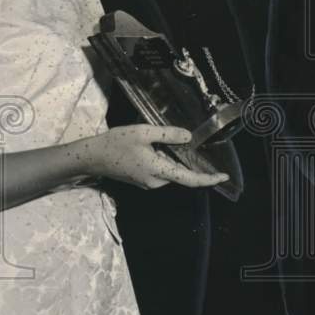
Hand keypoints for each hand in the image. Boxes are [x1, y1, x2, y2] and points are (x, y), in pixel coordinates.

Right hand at [66, 125, 227, 189]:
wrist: (90, 157)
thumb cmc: (115, 143)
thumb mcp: (143, 132)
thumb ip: (168, 135)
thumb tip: (189, 138)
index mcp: (159, 171)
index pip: (190, 180)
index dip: (209, 179)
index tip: (224, 176)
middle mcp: (155, 182)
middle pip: (180, 172)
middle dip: (184, 158)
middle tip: (174, 140)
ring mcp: (147, 183)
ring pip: (169, 170)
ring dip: (170, 157)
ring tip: (154, 141)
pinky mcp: (141, 180)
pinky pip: (159, 170)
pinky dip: (162, 159)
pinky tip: (150, 147)